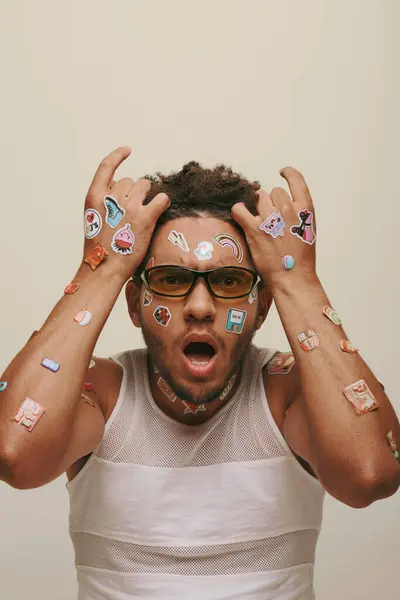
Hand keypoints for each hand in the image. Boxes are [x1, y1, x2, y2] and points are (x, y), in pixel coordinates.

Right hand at [82, 147, 168, 281]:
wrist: (105, 267)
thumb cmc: (100, 248)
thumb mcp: (93, 219)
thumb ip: (105, 202)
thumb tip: (123, 190)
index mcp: (94, 197)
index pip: (106, 166)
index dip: (118, 155)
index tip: (128, 150)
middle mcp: (111, 197)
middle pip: (129, 180)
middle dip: (133, 191)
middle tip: (133, 210)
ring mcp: (129, 206)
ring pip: (144, 185)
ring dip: (147, 195)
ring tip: (145, 212)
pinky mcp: (145, 217)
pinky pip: (161, 198)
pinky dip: (163, 201)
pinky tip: (161, 207)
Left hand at [231, 167, 316, 286]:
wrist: (292, 277)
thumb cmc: (300, 258)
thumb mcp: (307, 230)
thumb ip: (297, 214)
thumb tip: (282, 204)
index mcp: (305, 209)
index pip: (296, 180)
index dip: (288, 173)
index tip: (282, 172)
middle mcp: (288, 210)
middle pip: (274, 192)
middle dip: (271, 201)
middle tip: (270, 217)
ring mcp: (271, 219)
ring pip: (259, 198)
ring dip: (257, 207)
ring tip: (259, 221)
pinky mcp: (254, 229)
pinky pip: (239, 209)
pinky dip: (238, 210)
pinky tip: (241, 214)